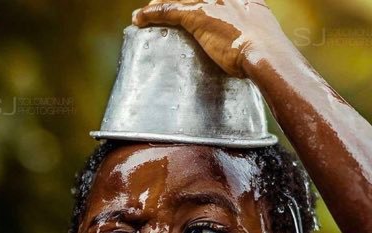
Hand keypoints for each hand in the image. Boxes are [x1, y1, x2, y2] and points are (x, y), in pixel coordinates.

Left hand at [132, 0, 289, 77]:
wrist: (265, 53)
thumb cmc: (267, 52)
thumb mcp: (263, 33)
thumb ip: (254, 31)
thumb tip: (255, 44)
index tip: (190, 3)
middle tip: (161, 4)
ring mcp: (211, 2)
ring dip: (159, 4)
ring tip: (147, 12)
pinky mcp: (198, 16)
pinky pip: (168, 11)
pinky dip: (151, 15)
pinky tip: (139, 19)